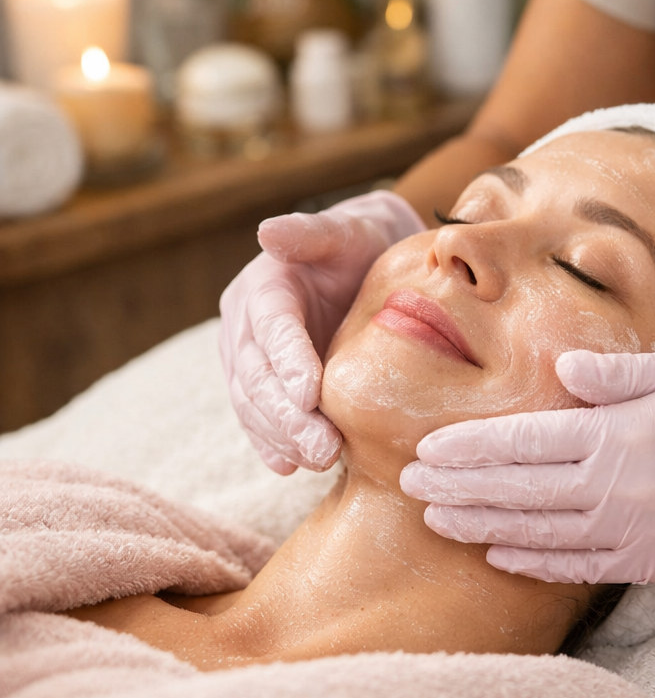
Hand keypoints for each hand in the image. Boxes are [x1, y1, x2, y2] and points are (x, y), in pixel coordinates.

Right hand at [220, 191, 424, 473]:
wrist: (365, 264)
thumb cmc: (359, 243)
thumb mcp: (344, 231)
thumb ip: (310, 232)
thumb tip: (267, 231)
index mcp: (263, 288)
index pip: (271, 327)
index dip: (287, 360)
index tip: (308, 394)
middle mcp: (247, 327)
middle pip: (256, 376)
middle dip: (286, 416)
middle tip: (323, 447)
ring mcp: (251, 361)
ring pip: (254, 405)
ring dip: (283, 437)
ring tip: (319, 460)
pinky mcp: (268, 387)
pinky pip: (261, 420)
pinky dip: (273, 444)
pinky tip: (289, 466)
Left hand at [400, 347, 654, 583]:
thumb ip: (616, 375)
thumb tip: (559, 372)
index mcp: (624, 435)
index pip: (526, 443)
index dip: (471, 447)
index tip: (427, 447)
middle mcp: (622, 489)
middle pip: (520, 490)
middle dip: (459, 487)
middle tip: (409, 483)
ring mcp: (636, 531)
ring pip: (539, 533)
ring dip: (481, 526)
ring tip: (436, 519)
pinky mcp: (653, 560)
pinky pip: (580, 567)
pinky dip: (534, 562)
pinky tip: (498, 554)